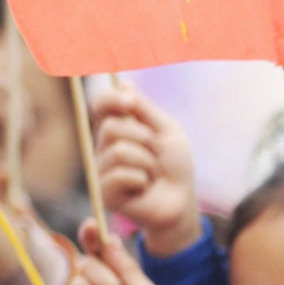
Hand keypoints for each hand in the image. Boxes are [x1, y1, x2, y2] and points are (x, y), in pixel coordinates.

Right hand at [93, 87, 199, 256]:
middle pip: (111, 127)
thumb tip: (122, 84)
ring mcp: (102, 169)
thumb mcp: (167, 131)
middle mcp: (105, 147)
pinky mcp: (105, 192)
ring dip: (146, 162)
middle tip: (156, 154)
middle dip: (143, 138)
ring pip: (119, 151)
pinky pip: (121, 174)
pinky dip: (142, 179)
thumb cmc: (175, 167)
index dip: (110, 99)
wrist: (181, 201)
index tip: (128, 102)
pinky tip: (144, 187)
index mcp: (119, 129)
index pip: (101, 106)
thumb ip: (144, 109)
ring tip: (152, 173)